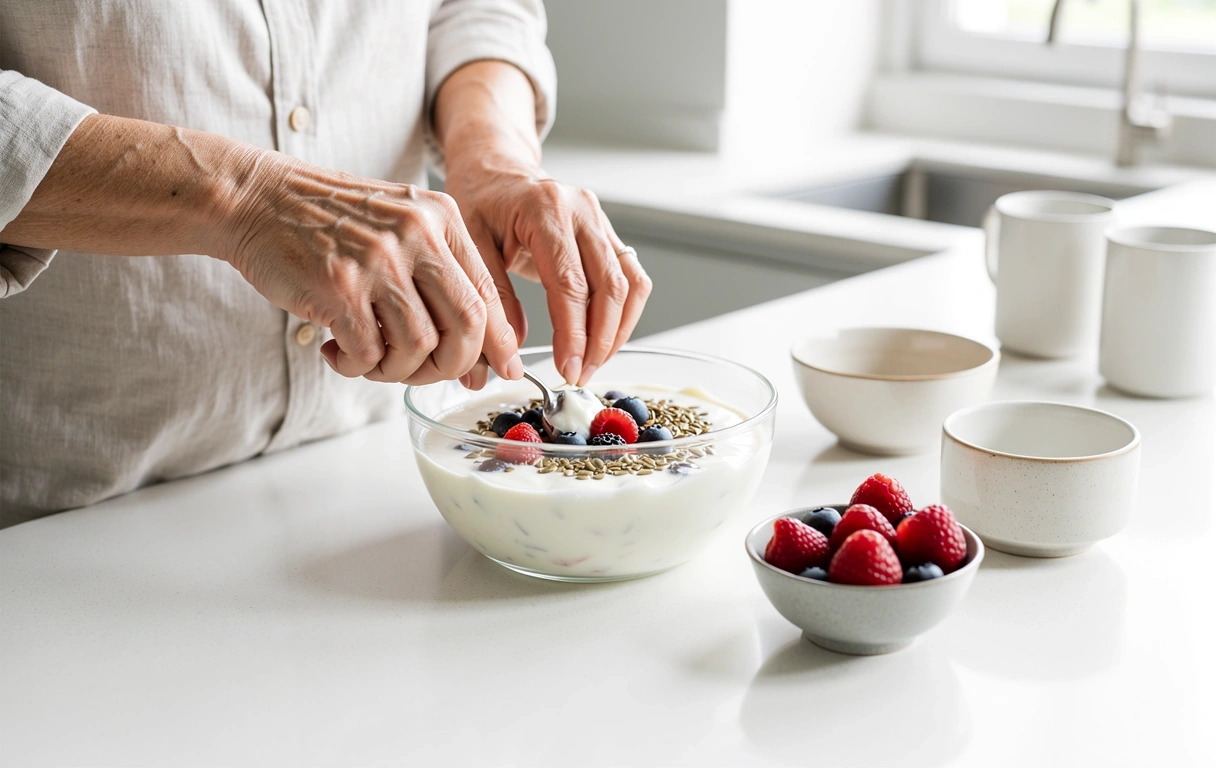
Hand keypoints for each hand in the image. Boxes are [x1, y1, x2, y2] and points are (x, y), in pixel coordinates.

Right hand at [219, 151, 521, 384]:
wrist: (256, 198)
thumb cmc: (328, 222)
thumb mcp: (399, 224)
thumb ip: (438, 271)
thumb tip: (478, 345)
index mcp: (440, 217)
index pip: (488, 293)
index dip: (498, 342)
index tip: (503, 370)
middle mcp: (416, 233)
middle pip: (466, 325)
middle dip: (451, 365)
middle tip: (422, 373)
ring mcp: (378, 259)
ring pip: (419, 346)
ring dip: (396, 371)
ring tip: (369, 360)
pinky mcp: (339, 286)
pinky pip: (371, 353)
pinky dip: (357, 367)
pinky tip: (337, 353)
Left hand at [443, 155, 651, 387]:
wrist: (496, 171)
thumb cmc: (479, 203)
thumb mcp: (468, 247)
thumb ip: (490, 301)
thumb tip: (507, 356)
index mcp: (545, 209)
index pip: (571, 283)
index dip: (574, 333)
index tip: (568, 367)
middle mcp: (581, 210)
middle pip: (610, 286)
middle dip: (599, 340)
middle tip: (580, 374)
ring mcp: (601, 219)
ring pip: (630, 284)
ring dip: (617, 330)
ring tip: (594, 363)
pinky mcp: (609, 232)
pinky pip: (631, 277)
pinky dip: (624, 313)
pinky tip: (604, 338)